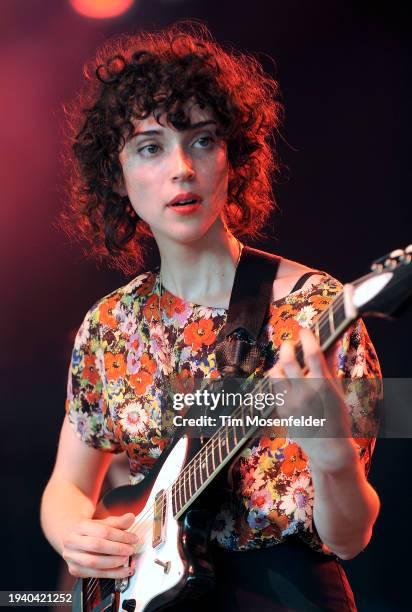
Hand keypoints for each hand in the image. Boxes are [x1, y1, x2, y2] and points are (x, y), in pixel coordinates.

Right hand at [62, 512, 137, 578]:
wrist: (67, 535)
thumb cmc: (86, 528)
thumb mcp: (101, 520)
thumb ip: (117, 521)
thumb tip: (130, 518)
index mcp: (79, 526)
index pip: (103, 531)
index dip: (121, 536)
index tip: (133, 538)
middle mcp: (72, 541)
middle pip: (97, 546)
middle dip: (118, 549)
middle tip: (131, 549)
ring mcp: (71, 557)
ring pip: (94, 562)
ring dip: (114, 563)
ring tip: (126, 559)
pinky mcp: (74, 570)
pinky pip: (94, 574)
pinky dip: (111, 574)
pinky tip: (122, 571)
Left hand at [266, 328, 356, 471]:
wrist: (329, 447)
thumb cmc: (337, 417)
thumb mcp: (337, 391)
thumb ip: (330, 366)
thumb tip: (331, 343)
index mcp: (323, 385)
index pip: (312, 353)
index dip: (307, 337)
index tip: (305, 331)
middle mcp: (305, 392)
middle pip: (288, 360)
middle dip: (287, 346)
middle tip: (290, 343)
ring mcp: (291, 402)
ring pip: (275, 374)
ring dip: (278, 363)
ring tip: (284, 362)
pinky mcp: (282, 412)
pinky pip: (274, 389)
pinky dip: (278, 381)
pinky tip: (284, 380)